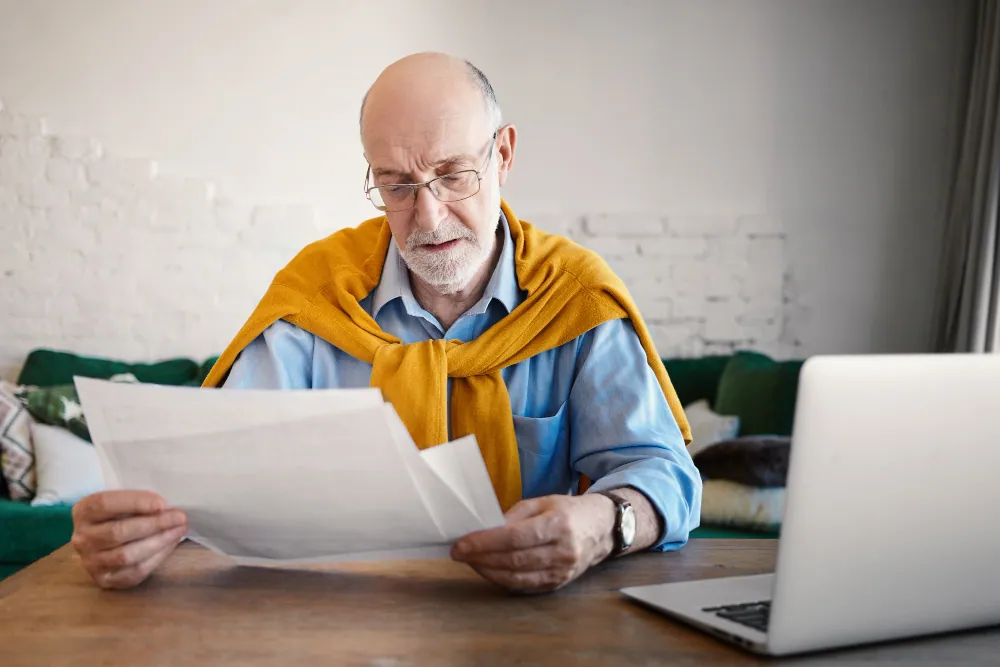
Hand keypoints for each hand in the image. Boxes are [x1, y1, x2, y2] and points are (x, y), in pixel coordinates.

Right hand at [71, 490, 187, 589]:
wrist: (103, 539)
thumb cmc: (119, 514)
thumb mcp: (121, 500)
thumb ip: (137, 500)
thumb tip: (167, 507)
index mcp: (83, 511)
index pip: (105, 504)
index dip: (135, 502)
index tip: (163, 503)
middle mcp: (82, 538)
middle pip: (118, 532)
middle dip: (154, 524)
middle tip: (180, 517)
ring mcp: (91, 562)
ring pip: (127, 555)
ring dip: (159, 542)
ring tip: (179, 530)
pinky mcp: (104, 579)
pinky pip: (134, 572)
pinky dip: (157, 558)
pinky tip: (170, 544)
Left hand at [450, 494, 614, 592]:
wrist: (601, 529)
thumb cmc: (568, 511)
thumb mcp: (542, 502)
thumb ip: (514, 516)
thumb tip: (485, 530)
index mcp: (558, 525)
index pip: (515, 538)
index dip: (486, 542)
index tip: (462, 543)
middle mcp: (562, 551)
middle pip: (513, 560)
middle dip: (481, 558)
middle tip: (458, 553)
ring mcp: (562, 572)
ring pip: (517, 577)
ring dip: (488, 571)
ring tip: (470, 561)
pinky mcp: (558, 584)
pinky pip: (524, 586)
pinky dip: (502, 579)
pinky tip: (488, 570)